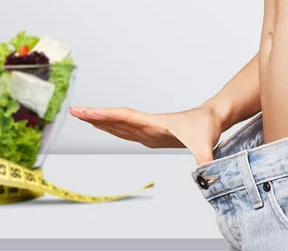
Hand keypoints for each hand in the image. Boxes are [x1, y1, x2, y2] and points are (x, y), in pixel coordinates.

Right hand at [69, 104, 222, 164]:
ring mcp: (148, 128)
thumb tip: (205, 177)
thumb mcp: (206, 145)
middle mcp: (148, 124)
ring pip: (119, 123)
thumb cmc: (208, 126)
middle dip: (95, 116)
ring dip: (101, 120)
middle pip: (116, 118)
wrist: (213, 116)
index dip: (105, 116)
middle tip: (74, 111)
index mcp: (155, 123)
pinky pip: (126, 129)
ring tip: (82, 116)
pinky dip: (112, 126)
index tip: (88, 112)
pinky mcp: (150, 133)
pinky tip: (104, 126)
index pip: (125, 117)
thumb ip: (205, 161)